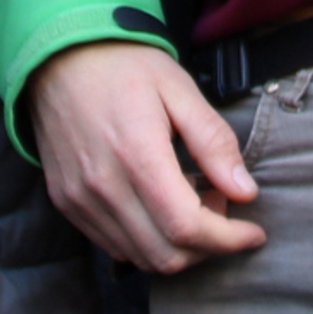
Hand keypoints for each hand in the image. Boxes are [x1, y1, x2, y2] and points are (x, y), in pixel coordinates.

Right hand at [28, 42, 264, 272]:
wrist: (59, 56)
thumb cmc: (124, 66)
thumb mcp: (180, 89)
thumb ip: (214, 142)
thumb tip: (245, 192)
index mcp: (137, 154)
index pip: (187, 227)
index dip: (228, 240)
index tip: (253, 233)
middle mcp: (103, 187)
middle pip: (166, 255)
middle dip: (208, 247)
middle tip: (223, 208)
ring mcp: (80, 199)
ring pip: (141, 257)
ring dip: (178, 246)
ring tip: (192, 202)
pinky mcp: (66, 203)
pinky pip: (113, 245)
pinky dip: (147, 240)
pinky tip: (159, 206)